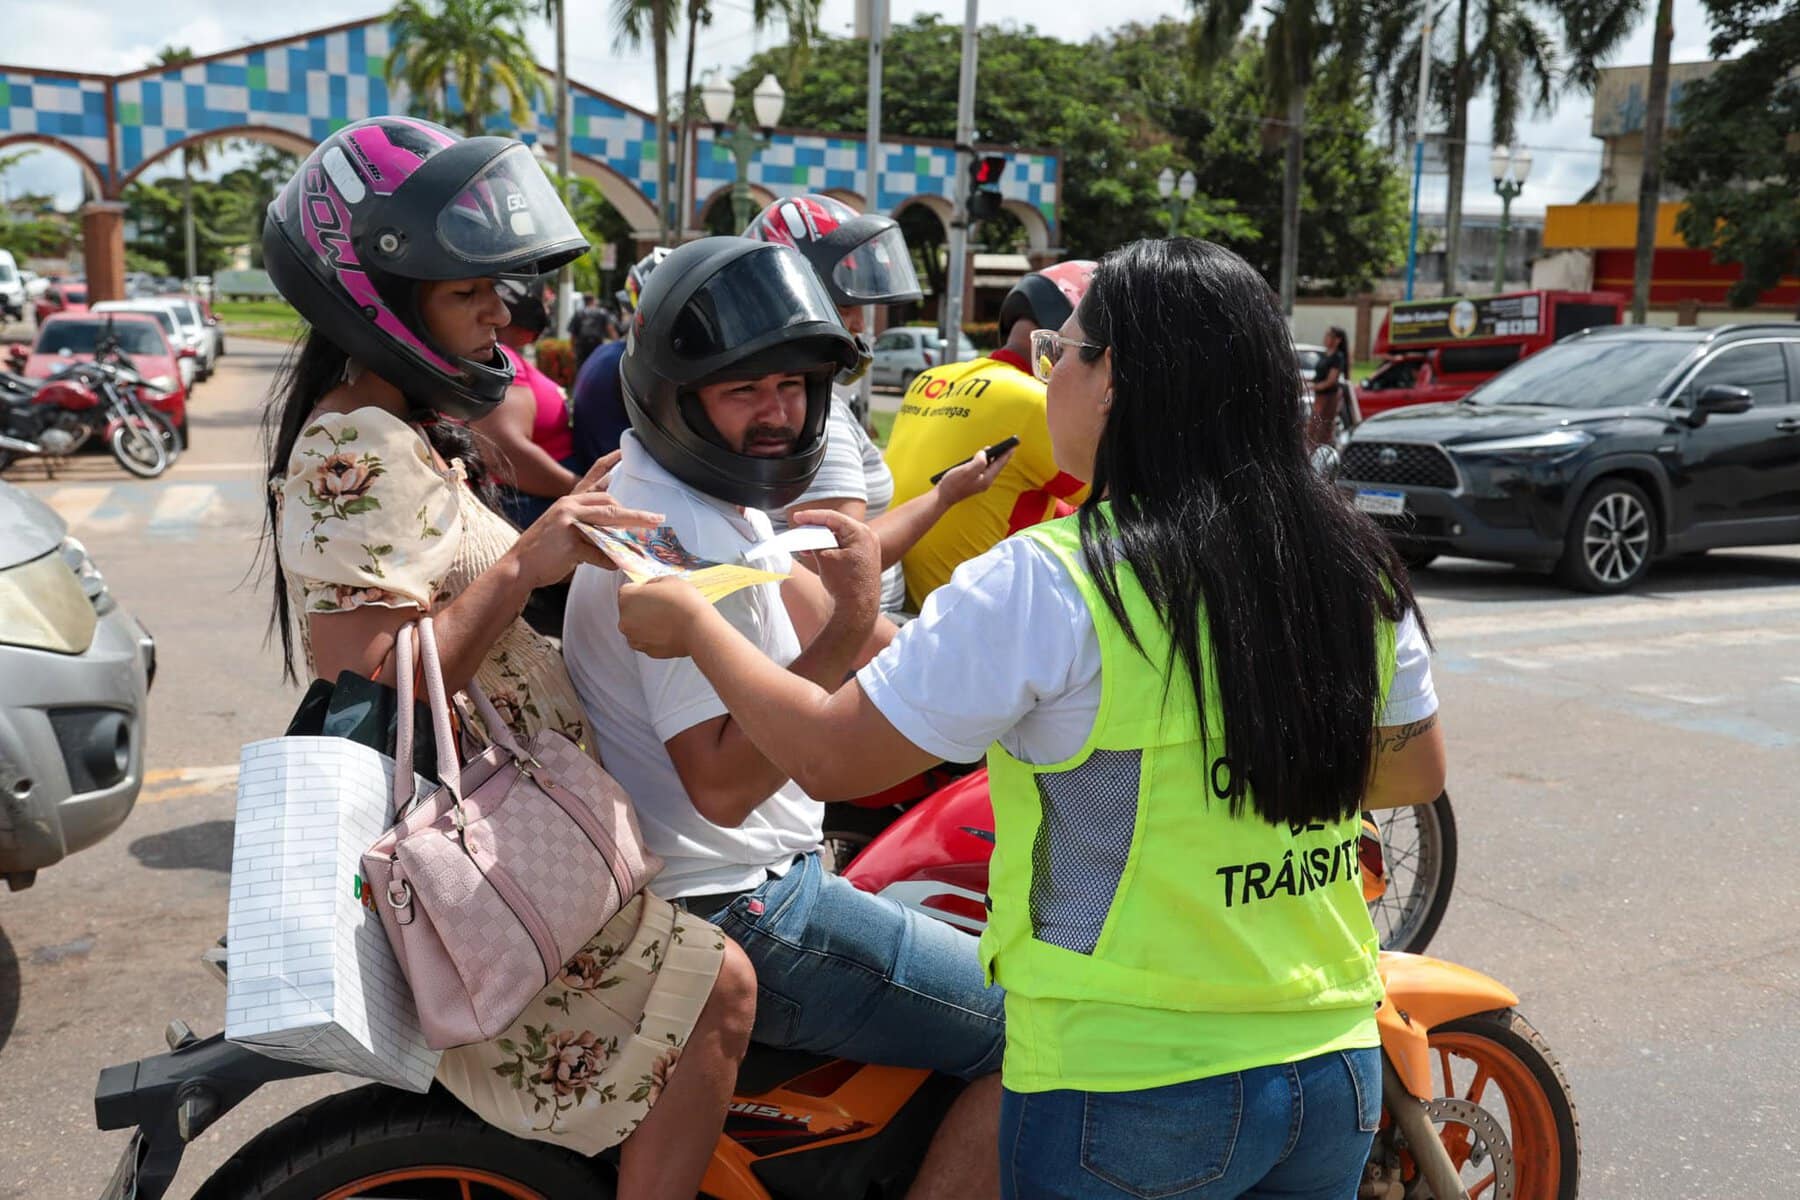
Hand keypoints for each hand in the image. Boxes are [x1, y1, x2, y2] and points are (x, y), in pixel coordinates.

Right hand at [507, 451, 662, 588]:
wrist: (518, 567)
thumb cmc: (544, 551)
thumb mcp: (566, 529)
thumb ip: (589, 524)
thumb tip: (619, 529)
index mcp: (569, 501)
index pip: (593, 477)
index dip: (609, 463)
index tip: (623, 452)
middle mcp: (568, 506)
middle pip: (609, 503)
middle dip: (634, 514)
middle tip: (655, 520)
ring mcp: (568, 523)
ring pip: (608, 523)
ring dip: (629, 533)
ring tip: (646, 541)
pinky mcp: (569, 542)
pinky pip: (598, 551)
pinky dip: (609, 561)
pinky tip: (615, 565)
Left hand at [618, 576, 711, 657]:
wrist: (698, 627)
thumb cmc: (684, 603)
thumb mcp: (668, 580)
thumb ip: (652, 584)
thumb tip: (650, 588)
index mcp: (626, 598)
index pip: (627, 591)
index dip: (642, 590)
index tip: (653, 593)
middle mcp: (624, 620)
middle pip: (630, 611)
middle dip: (643, 609)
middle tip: (663, 605)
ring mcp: (635, 638)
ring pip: (637, 628)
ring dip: (648, 624)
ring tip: (668, 619)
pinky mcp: (647, 651)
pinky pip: (648, 641)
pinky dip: (656, 637)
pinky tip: (670, 630)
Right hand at [789, 508, 881, 629]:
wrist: (859, 608)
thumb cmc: (846, 585)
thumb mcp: (825, 558)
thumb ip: (816, 542)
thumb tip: (810, 535)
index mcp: (861, 533)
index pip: (833, 517)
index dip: (812, 516)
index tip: (797, 517)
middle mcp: (868, 537)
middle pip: (837, 525)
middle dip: (816, 527)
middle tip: (800, 527)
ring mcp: (867, 547)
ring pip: (839, 536)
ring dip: (821, 539)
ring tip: (805, 544)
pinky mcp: (864, 557)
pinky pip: (844, 546)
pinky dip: (830, 547)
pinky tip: (815, 552)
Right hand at [935, 445, 1014, 506]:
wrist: (942, 496)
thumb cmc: (953, 484)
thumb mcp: (967, 470)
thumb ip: (979, 461)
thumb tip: (984, 454)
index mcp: (986, 479)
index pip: (999, 464)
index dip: (1006, 454)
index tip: (1013, 445)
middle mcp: (985, 482)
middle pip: (996, 466)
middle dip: (1001, 456)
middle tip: (1007, 446)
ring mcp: (979, 483)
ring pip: (989, 468)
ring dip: (993, 458)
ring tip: (995, 450)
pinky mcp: (973, 482)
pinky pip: (982, 470)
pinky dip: (984, 463)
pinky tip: (981, 459)